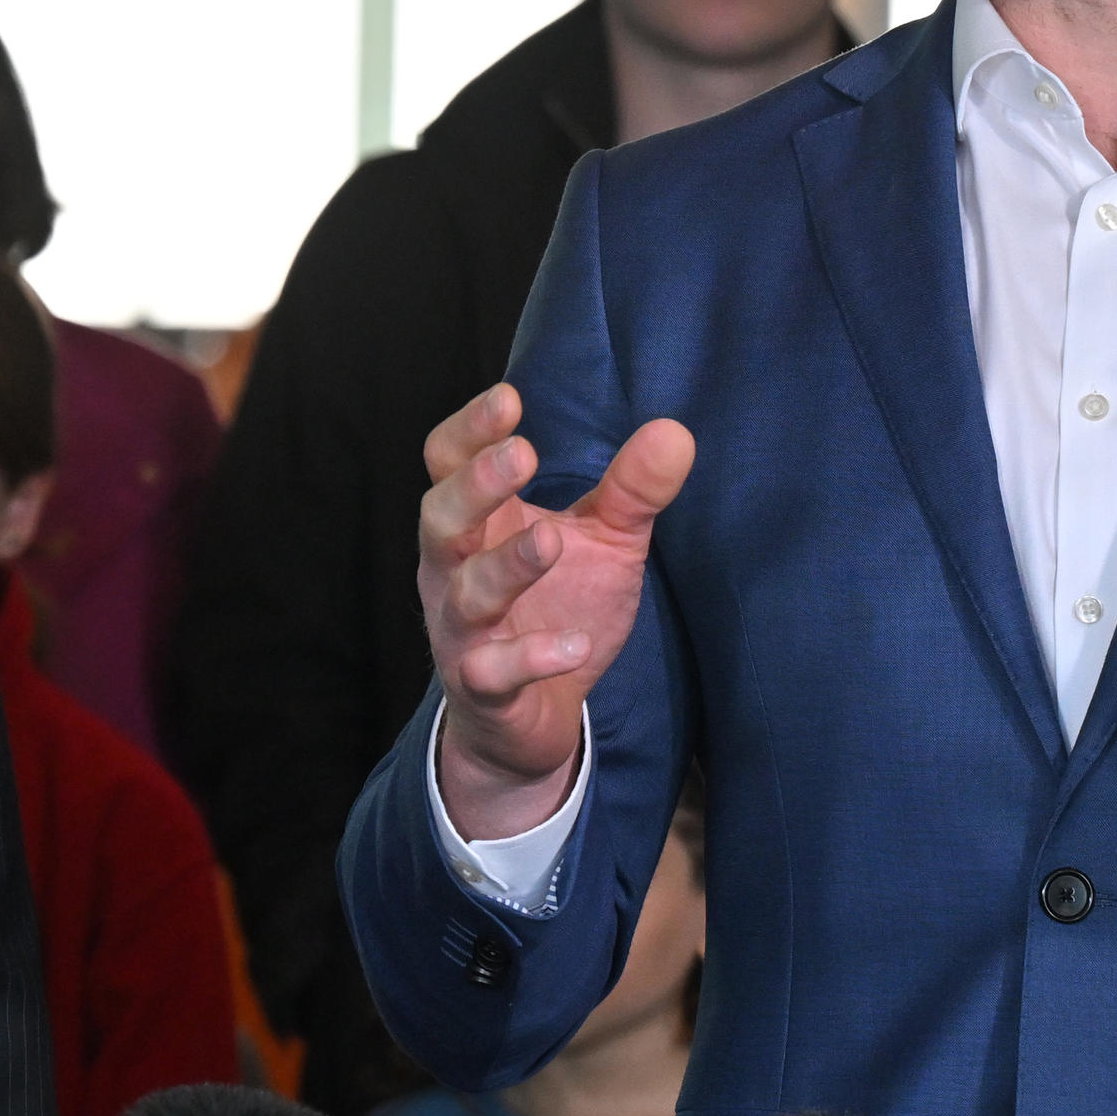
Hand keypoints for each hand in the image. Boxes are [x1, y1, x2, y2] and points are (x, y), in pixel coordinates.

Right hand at [414, 386, 694, 836]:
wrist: (532, 717)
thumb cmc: (557, 608)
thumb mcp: (602, 543)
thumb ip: (631, 491)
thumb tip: (675, 432)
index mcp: (478, 523)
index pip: (449, 463)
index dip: (470, 431)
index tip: (510, 398)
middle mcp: (455, 571)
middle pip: (440, 519)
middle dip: (477, 485)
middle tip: (522, 452)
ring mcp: (464, 632)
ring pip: (466, 593)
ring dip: (506, 565)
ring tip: (552, 541)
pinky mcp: (484, 689)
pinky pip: (493, 672)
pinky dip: (531, 658)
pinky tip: (575, 646)